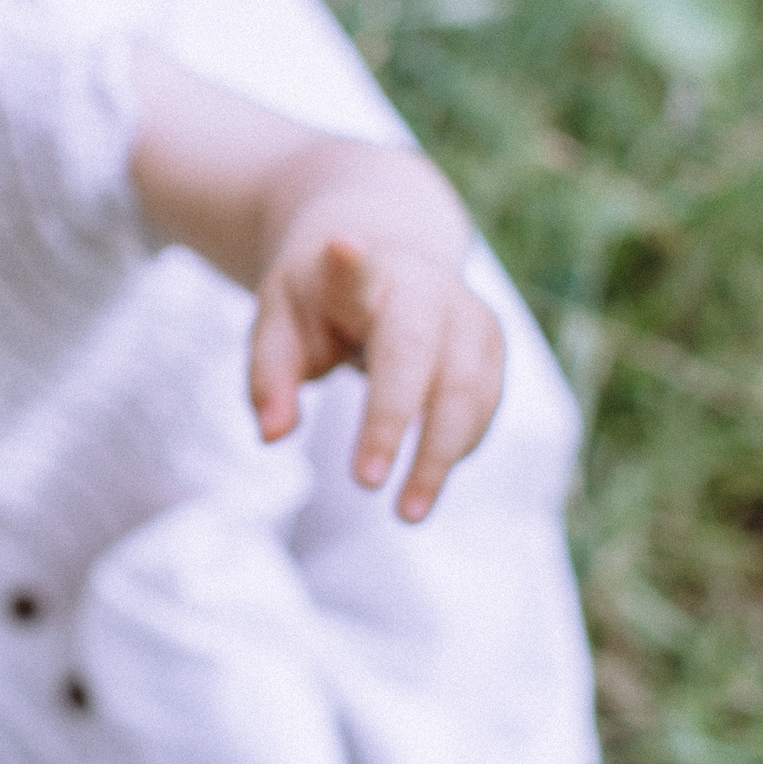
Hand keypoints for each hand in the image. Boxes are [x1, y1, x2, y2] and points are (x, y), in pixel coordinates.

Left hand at [247, 201, 504, 513]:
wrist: (390, 254)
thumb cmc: (323, 299)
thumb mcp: (279, 321)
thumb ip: (270, 374)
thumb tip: (273, 434)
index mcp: (360, 273)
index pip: (353, 267)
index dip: (349, 263)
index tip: (341, 248)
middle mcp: (424, 288)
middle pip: (416, 352)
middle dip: (391, 418)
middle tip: (363, 483)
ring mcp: (468, 316)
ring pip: (467, 390)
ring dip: (438, 456)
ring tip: (406, 514)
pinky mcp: (492, 348)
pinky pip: (483, 407)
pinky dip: (457, 447)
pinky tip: (425, 480)